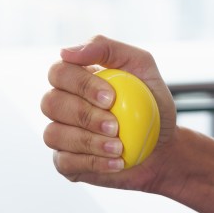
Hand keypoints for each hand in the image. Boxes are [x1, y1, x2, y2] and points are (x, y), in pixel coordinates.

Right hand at [40, 35, 177, 190]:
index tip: (111, 98)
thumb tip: (66, 52)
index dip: (81, 85)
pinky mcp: (66, 163)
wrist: (163, 147)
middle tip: (115, 126)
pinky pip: (65, 162)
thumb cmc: (151, 105)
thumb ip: (108, 49)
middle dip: (84, 115)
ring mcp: (60, 135)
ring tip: (119, 147)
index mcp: (74, 79)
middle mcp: (61, 105)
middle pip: (51, 103)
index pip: (59, 73)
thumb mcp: (142, 67)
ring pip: (53, 134)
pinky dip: (93, 163)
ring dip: (88, 141)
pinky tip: (117, 162)